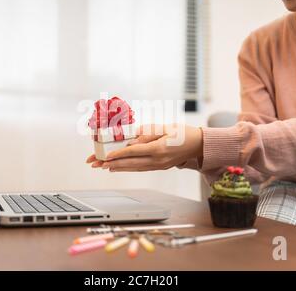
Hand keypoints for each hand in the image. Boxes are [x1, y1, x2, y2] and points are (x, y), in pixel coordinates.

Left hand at [86, 124, 202, 171]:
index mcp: (159, 148)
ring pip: (133, 168)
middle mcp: (157, 160)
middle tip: (97, 164)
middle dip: (111, 164)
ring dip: (117, 168)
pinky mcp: (159, 167)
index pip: (134, 152)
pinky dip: (127, 169)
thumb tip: (133, 138)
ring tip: (103, 167)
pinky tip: (117, 168)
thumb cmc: (183, 133)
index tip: (107, 156)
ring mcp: (158, 165)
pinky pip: (140, 169)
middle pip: (130, 163)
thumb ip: (148, 133)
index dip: (118, 154)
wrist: (198, 145)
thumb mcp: (166, 128)